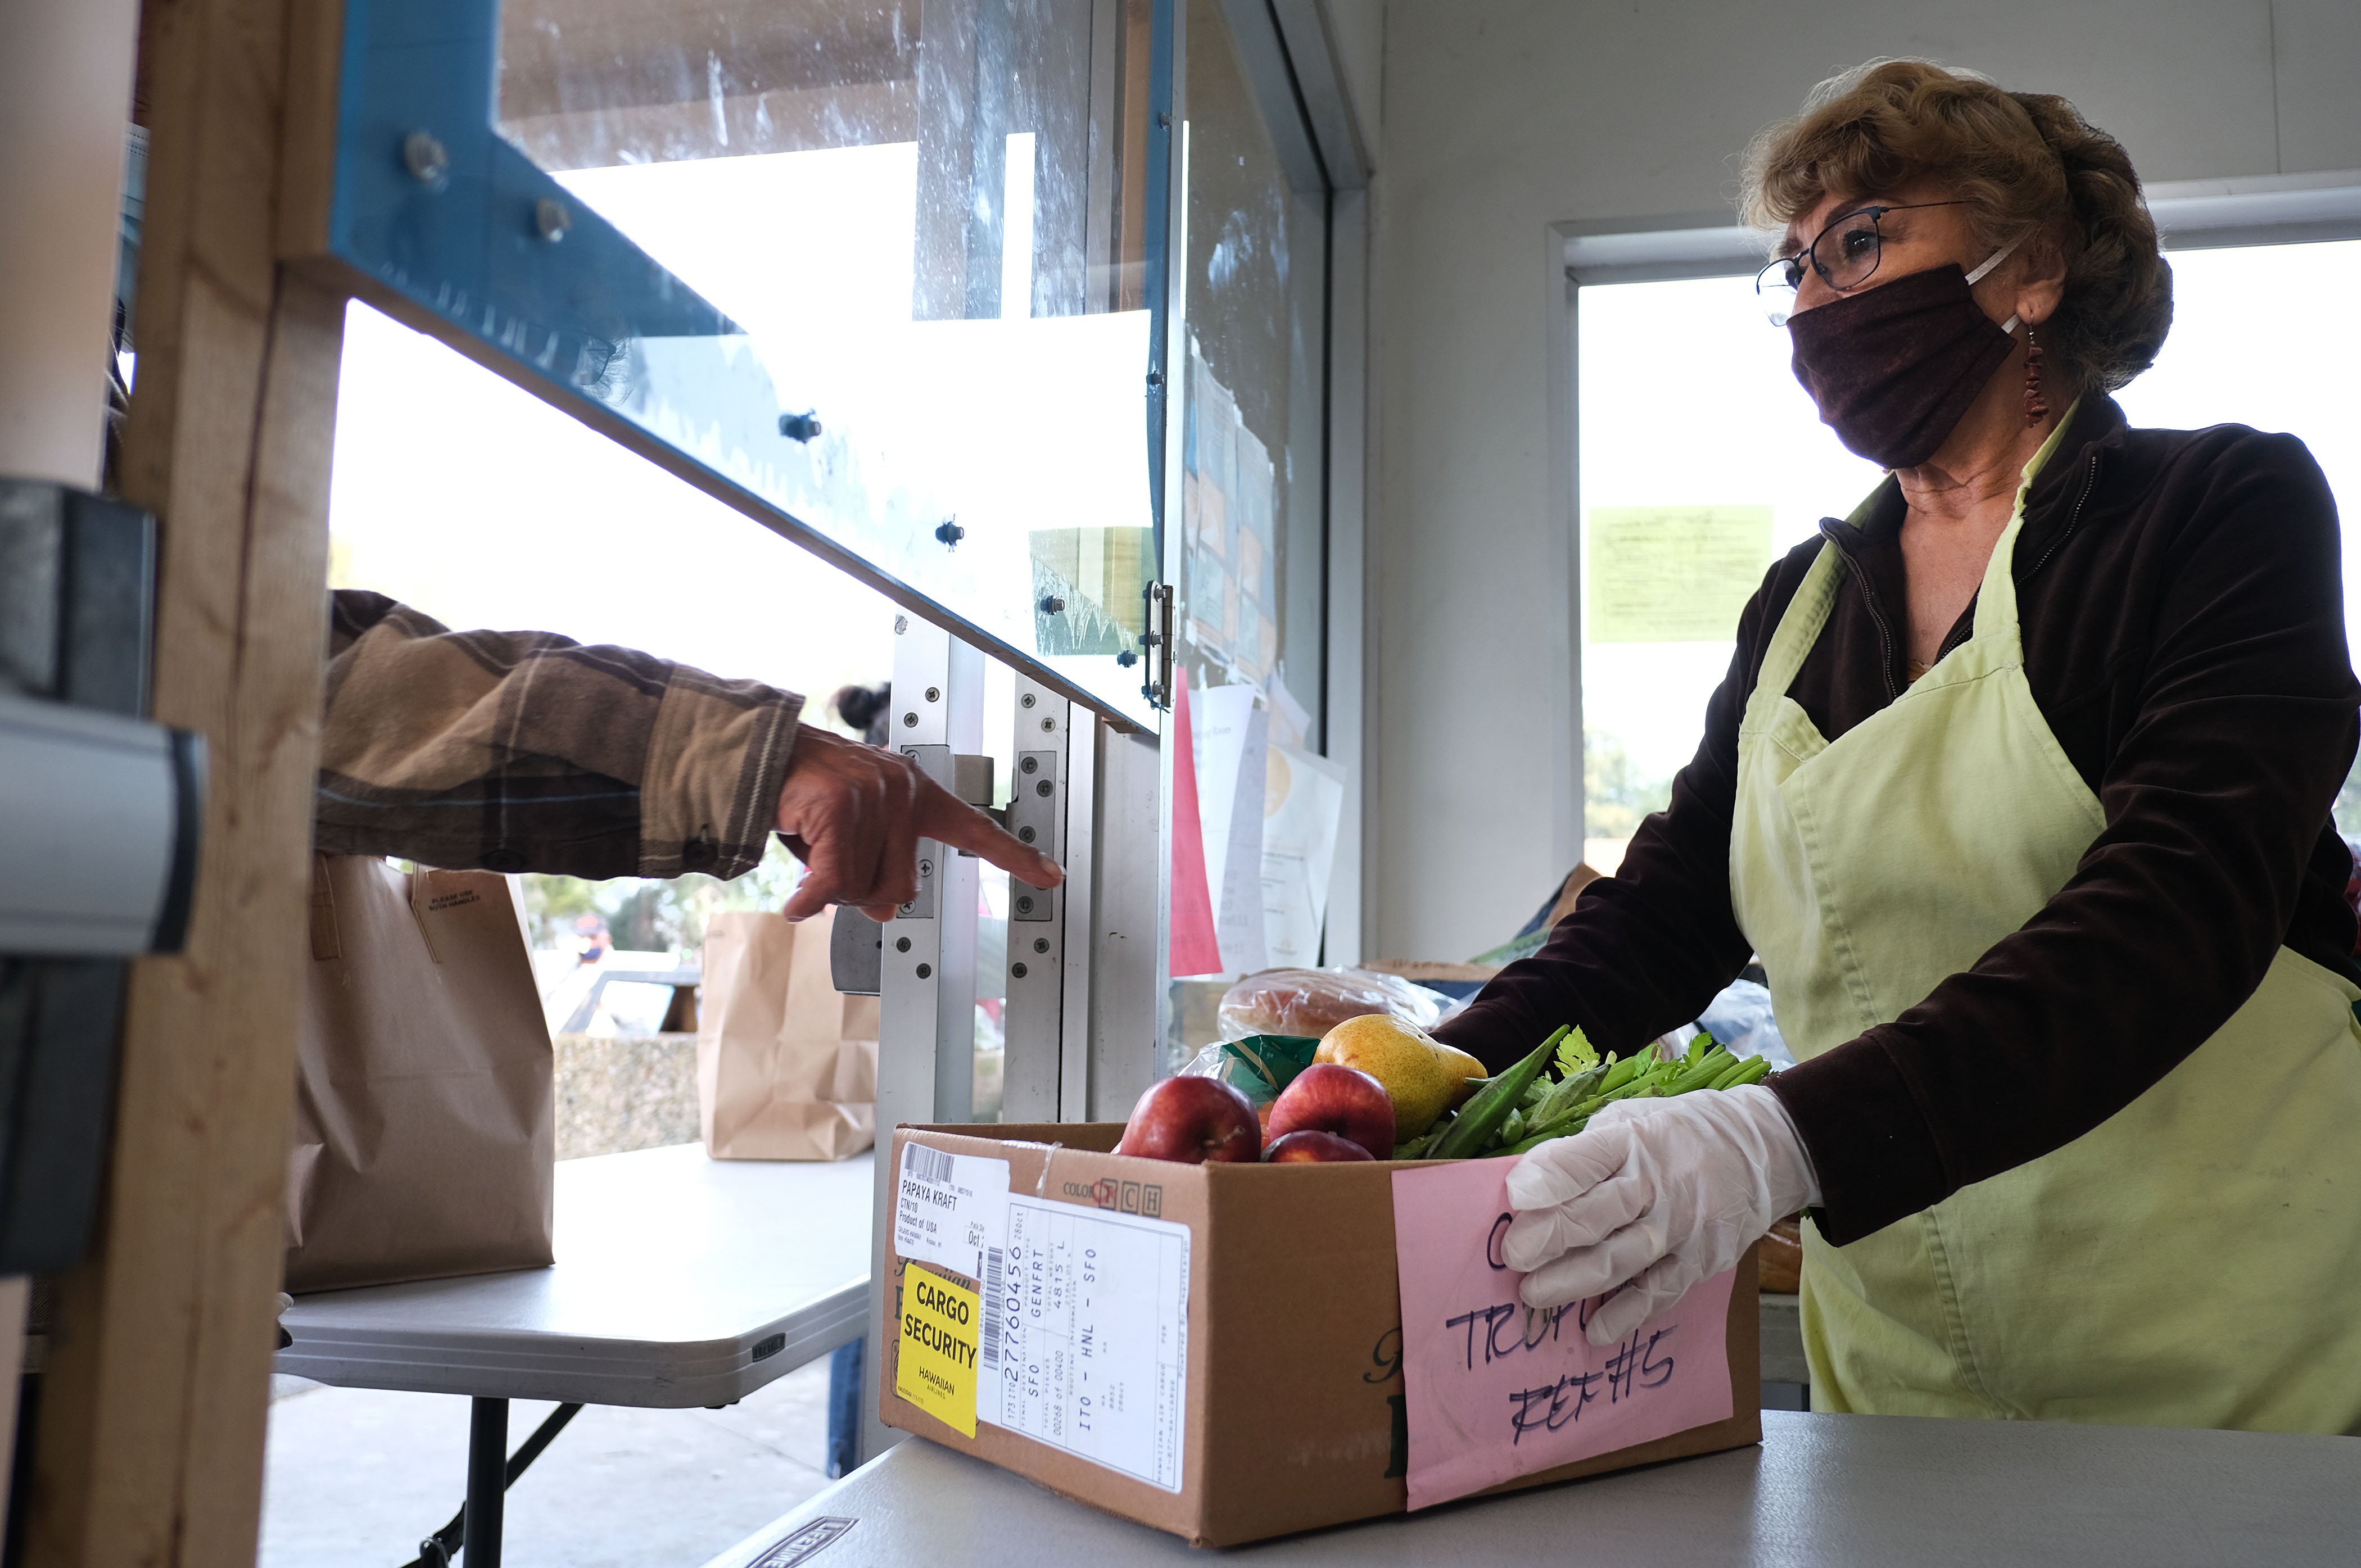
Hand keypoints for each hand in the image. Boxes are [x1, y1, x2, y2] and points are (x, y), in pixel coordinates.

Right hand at [774, 725, 1062, 921]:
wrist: (754, 756)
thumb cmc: (801, 792)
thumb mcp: (852, 834)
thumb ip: (878, 868)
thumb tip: (886, 913)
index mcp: (916, 793)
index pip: (975, 830)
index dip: (1015, 856)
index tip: (1051, 875)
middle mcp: (905, 790)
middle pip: (901, 888)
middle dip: (861, 891)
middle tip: (829, 865)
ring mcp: (875, 795)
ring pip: (864, 888)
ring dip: (829, 886)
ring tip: (809, 848)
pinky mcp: (842, 806)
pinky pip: (835, 882)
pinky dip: (811, 899)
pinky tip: (798, 902)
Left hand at [1501, 1083, 1817, 1345]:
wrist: (1763, 1153)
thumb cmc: (1677, 1135)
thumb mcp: (1631, 1120)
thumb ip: (1585, 1151)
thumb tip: (1531, 1186)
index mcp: (1632, 1140)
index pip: (1584, 1160)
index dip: (1548, 1179)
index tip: (1515, 1197)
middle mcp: (1656, 1184)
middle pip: (1595, 1215)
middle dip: (1549, 1238)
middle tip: (1514, 1257)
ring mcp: (1681, 1226)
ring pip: (1619, 1260)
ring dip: (1572, 1281)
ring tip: (1534, 1294)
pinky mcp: (1701, 1260)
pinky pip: (1659, 1292)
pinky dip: (1626, 1314)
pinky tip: (1596, 1329)